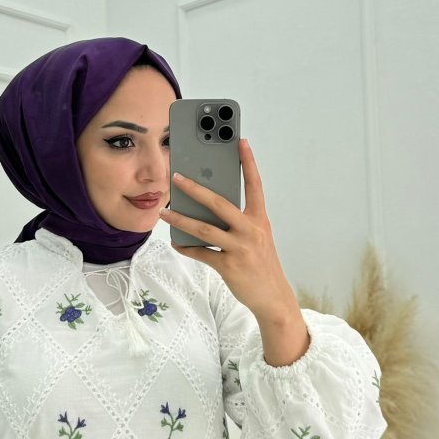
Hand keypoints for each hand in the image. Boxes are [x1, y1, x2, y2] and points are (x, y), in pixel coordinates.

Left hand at [161, 139, 309, 365]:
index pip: (255, 185)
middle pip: (220, 203)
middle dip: (196, 188)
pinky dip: (186, 248)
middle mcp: (251, 230)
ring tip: (165, 211)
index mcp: (259, 220)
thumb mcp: (257, 239)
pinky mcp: (229, 266)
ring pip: (204, 229)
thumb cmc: (261, 265)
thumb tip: (208, 209)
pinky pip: (202, 253)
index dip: (248, 162)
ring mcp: (240, 248)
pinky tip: (176, 242)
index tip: (240, 141)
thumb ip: (238, 223)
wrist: (272, 297)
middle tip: (177, 177)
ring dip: (181, 219)